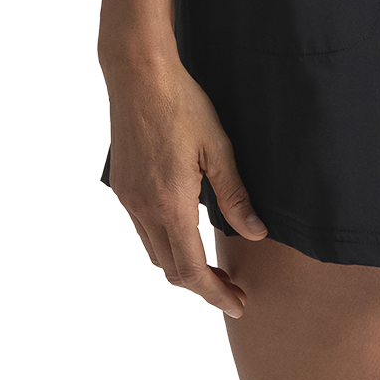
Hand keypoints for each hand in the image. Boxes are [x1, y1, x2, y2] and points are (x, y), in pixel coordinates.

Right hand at [100, 52, 267, 317]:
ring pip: (155, 253)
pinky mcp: (122, 187)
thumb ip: (237, 198)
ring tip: (214, 269)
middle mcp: (143, 208)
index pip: (191, 270)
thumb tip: (256, 234)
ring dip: (184, 268)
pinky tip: (187, 236)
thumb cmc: (182, 104)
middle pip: (172, 270)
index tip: (237, 305)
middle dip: (203, 286)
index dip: (215, 294)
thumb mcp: (220, 150)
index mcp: (170, 204)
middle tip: (234, 290)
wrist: (138, 74)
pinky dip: (167, 244)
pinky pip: (144, 230)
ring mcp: (128, 199)